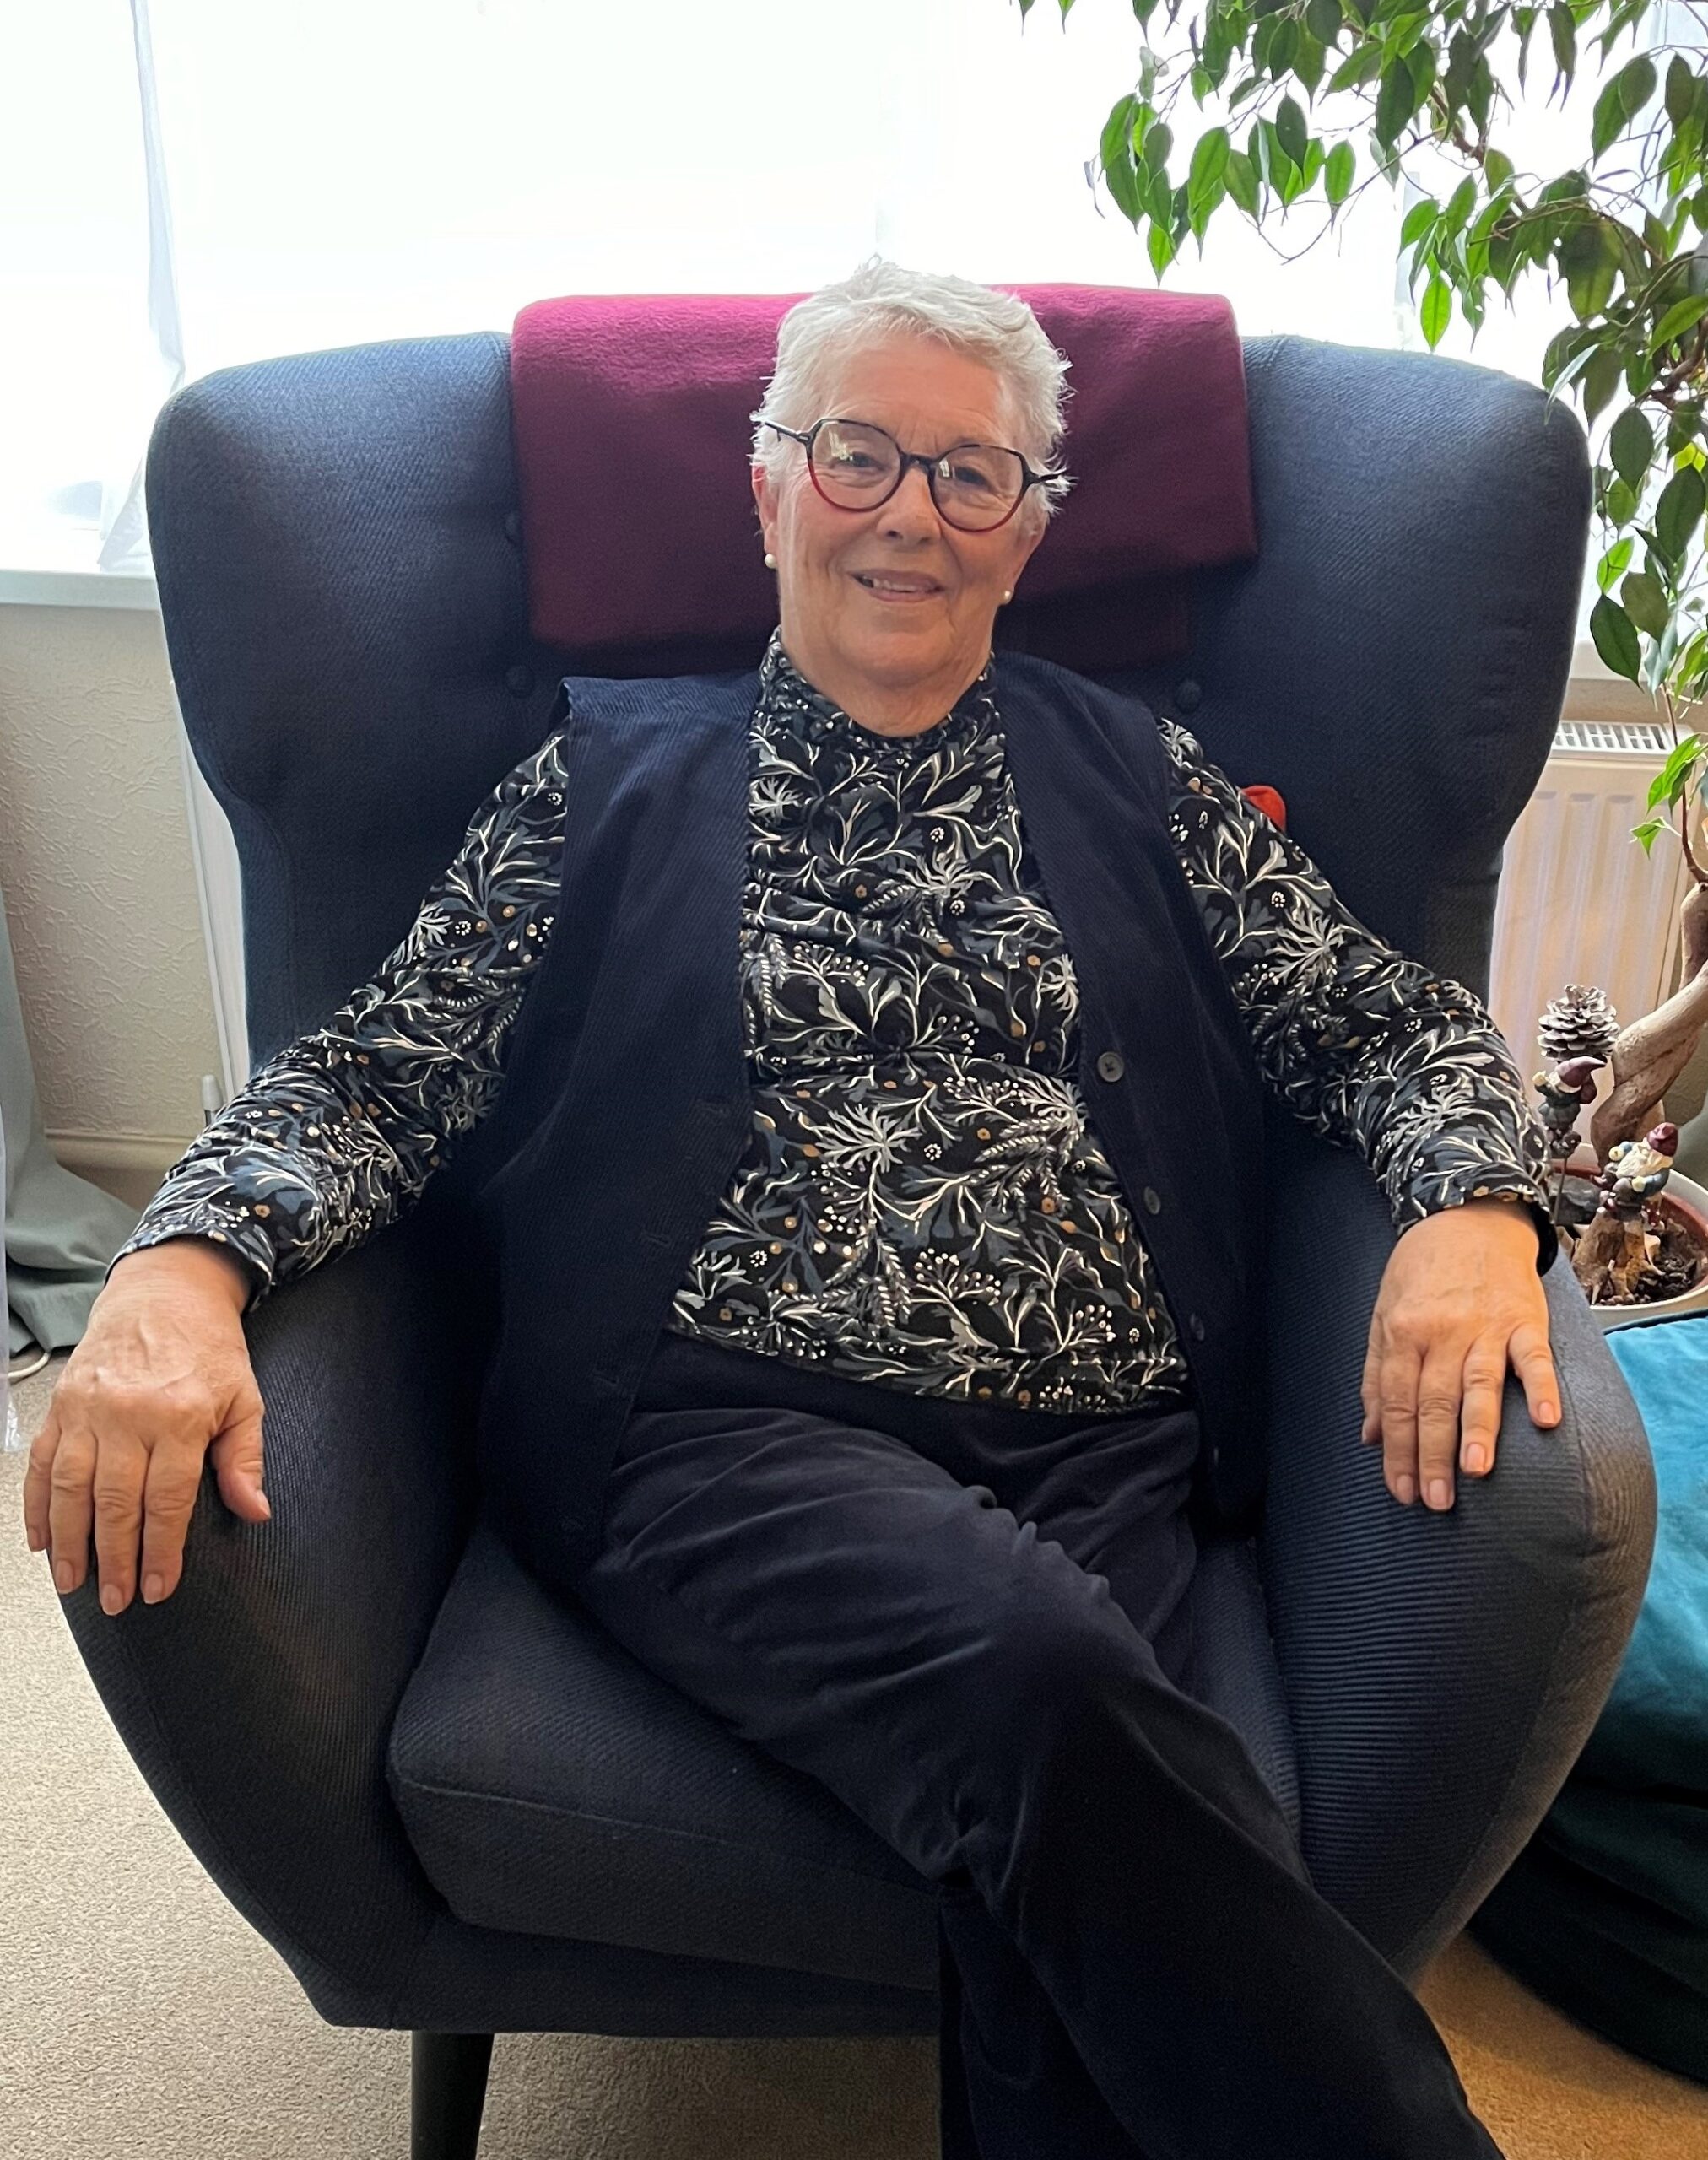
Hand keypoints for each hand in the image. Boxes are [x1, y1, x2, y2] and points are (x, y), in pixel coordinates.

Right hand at [21, 1239, 268, 1613]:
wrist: (166, 1289)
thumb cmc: (208, 1345)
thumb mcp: (245, 1397)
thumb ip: (245, 1458)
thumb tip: (255, 1509)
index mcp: (181, 1417)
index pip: (167, 1501)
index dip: (160, 1551)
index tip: (158, 1587)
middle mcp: (129, 1415)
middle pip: (115, 1503)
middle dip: (114, 1559)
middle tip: (115, 1599)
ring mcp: (89, 1410)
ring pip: (72, 1489)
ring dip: (69, 1542)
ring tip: (73, 1581)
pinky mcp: (63, 1404)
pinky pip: (44, 1463)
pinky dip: (38, 1505)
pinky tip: (41, 1539)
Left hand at [1359, 1198, 1559, 1512]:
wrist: (1470, 1217)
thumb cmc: (1422, 1272)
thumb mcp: (1383, 1314)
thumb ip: (1375, 1376)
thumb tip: (1370, 1435)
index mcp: (1403, 1333)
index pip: (1395, 1402)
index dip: (1397, 1449)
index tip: (1401, 1490)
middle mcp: (1442, 1332)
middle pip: (1434, 1401)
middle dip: (1432, 1454)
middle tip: (1434, 1500)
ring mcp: (1486, 1326)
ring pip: (1479, 1384)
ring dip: (1478, 1429)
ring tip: (1475, 1471)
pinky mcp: (1525, 1319)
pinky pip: (1534, 1357)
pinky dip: (1541, 1387)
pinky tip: (1545, 1421)